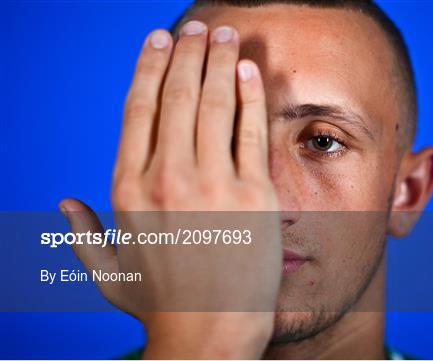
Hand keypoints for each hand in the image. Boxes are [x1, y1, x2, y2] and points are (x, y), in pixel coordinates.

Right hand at [60, 21, 280, 358]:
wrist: (210, 335)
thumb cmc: (161, 305)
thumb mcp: (109, 272)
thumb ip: (83, 234)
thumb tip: (63, 203)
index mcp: (128, 190)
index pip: (138, 109)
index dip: (149, 68)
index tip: (159, 41)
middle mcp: (167, 178)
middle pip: (178, 96)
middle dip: (189, 54)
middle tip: (199, 29)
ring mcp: (213, 184)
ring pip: (214, 104)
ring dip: (220, 61)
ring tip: (225, 34)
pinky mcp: (253, 195)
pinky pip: (251, 132)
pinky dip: (251, 96)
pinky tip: (249, 70)